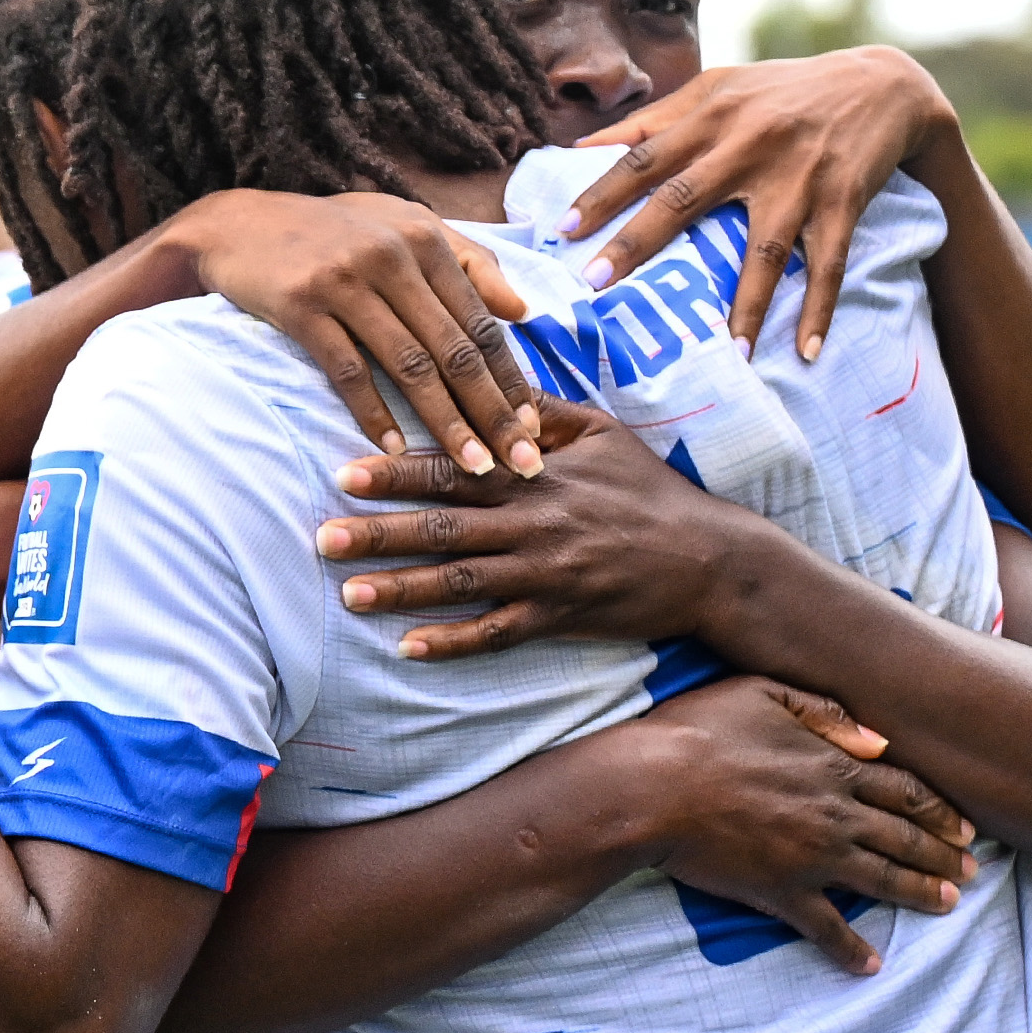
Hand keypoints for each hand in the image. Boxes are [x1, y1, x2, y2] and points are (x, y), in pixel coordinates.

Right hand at [172, 188, 543, 475]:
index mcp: (426, 239)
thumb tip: (522, 310)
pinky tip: (395, 451)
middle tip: (522, 462)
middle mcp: (393, 256)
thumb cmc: (330, 231)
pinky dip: (373, 413)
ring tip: (473, 468)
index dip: (510, 379)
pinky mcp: (302, 305)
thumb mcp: (402, 227)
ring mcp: (346, 280)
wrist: (240, 224)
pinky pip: (347, 370)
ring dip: (446, 423)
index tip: (535, 428)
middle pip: (455, 348)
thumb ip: (466, 263)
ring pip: (410, 364)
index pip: (481, 322)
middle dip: (493, 412)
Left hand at [321, 406, 764, 656]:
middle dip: (380, 532)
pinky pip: (499, 633)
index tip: (346, 471)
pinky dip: (454, 644)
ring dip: (402, 590)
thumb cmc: (651, 492)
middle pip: (445, 528)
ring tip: (348, 595)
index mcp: (537, 475)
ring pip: (462, 583)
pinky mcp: (561, 616)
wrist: (710, 558)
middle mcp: (536, 523)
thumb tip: (495, 383)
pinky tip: (409, 649)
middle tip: (321, 536)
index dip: (400, 472)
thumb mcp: (605, 434)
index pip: (457, 470)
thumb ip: (545, 411)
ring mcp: (547, 573)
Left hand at [563, 47, 959, 360]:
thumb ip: (652, 119)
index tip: (564, 230)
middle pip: (686, 198)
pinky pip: (830, 265)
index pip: (646, 156)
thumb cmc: (781, 92)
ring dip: (748, 306)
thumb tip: (579, 147)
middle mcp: (753, 144)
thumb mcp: (717, 88)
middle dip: (639, 242)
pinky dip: (820, 310)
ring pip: (766, 248)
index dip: (603, 192)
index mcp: (714, 116)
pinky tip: (807, 352)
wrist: (880, 82)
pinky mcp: (842, 201)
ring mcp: (800, 176)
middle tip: (596, 286)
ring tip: (725, 354)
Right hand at [630, 674, 979, 975]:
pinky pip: (826, 927)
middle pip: (905, 839)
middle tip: (970, 874)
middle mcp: (836, 814)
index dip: (940, 811)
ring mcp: (811, 857)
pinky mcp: (780, 893)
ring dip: (918, 894)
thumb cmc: (697, 732)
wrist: (651, 788)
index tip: (965, 828)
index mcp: (834, 765)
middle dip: (943, 857)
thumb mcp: (763, 693)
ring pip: (881, 880)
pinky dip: (851, 948)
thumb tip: (878, 741)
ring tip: (946, 907)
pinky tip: (871, 965)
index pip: (907, 791)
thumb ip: (826, 712)